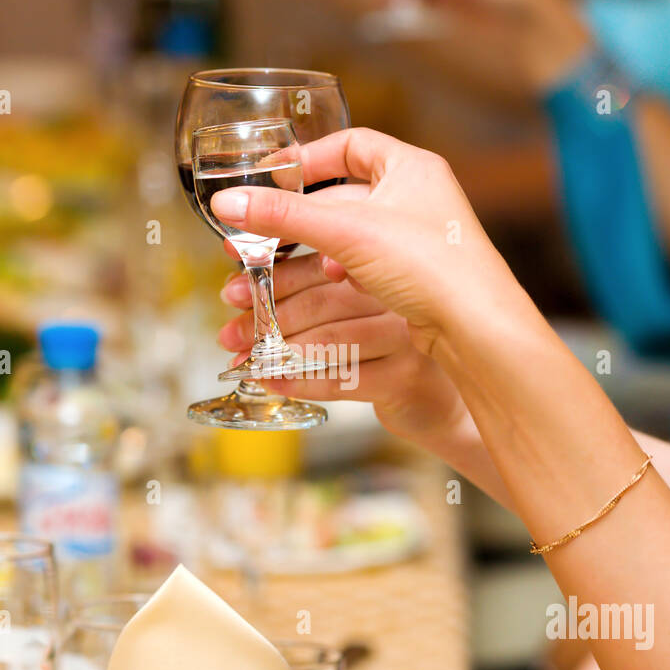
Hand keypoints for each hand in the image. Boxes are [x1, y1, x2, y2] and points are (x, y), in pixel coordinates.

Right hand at [210, 127, 516, 369]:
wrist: (477, 329)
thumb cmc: (431, 266)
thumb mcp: (346, 233)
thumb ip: (283, 215)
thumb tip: (226, 204)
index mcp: (411, 167)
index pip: (351, 143)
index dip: (308, 156)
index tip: (271, 174)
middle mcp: (419, 198)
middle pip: (340, 197)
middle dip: (293, 219)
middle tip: (251, 237)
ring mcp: (420, 240)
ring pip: (348, 237)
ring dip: (308, 252)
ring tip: (271, 272)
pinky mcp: (418, 277)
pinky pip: (363, 267)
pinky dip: (336, 274)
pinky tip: (321, 289)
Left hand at [218, 251, 474, 459]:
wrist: (439, 402)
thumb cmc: (387, 352)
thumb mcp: (351, 315)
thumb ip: (309, 293)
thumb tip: (240, 286)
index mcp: (382, 269)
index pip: (319, 266)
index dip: (272, 278)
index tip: (231, 290)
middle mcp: (397, 297)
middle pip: (322, 302)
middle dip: (267, 318)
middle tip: (230, 334)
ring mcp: (405, 337)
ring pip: (330, 340)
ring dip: (279, 353)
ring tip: (244, 362)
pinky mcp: (406, 376)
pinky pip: (343, 380)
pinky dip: (301, 382)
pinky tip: (272, 382)